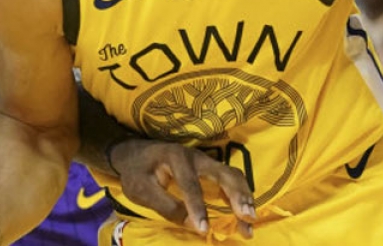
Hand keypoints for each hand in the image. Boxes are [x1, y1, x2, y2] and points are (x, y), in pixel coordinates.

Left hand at [109, 139, 255, 238]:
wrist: (133, 152)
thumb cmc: (136, 171)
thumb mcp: (142, 190)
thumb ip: (167, 206)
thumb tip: (193, 224)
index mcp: (175, 158)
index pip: (190, 184)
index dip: (198, 208)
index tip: (204, 230)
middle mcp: (194, 156)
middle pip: (222, 172)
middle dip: (237, 195)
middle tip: (247, 219)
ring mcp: (203, 161)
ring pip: (230, 174)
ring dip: (243, 196)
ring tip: (250, 220)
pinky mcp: (207, 168)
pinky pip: (228, 178)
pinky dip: (240, 194)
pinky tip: (245, 211)